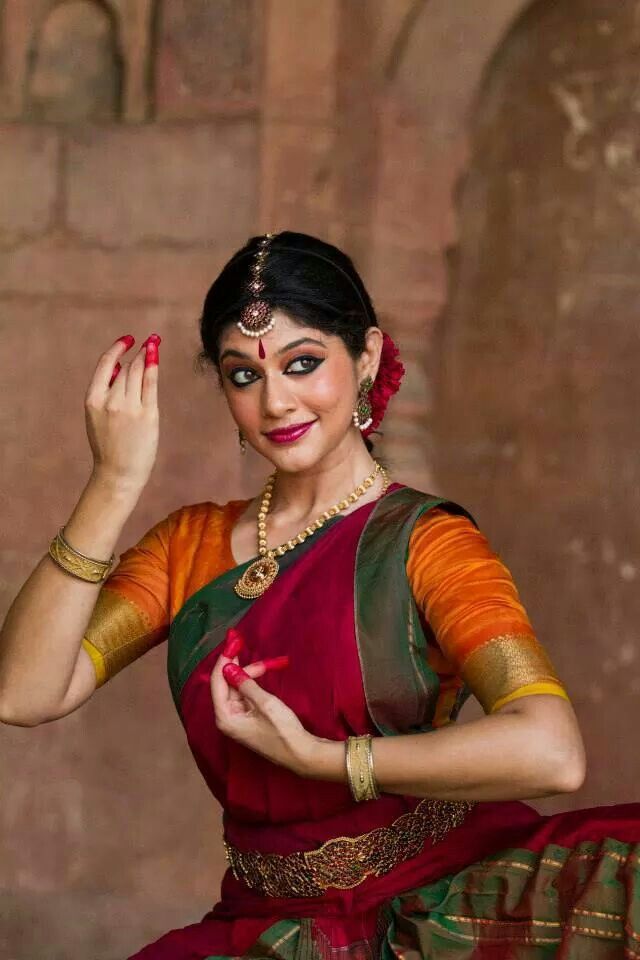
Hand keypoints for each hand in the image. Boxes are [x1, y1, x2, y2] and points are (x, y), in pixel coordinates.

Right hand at [85, 334, 159, 491]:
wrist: (118, 472)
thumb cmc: (109, 444)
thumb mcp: (97, 416)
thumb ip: (106, 392)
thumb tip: (121, 366)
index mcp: (93, 400)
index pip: (106, 364)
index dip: (117, 348)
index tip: (128, 339)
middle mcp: (111, 401)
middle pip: (127, 368)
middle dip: (138, 355)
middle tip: (149, 344)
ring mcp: (130, 407)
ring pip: (139, 373)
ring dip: (146, 358)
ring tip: (152, 348)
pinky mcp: (148, 415)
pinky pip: (151, 383)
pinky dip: (153, 366)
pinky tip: (155, 354)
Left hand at [210, 627, 318, 775]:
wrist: (302, 754)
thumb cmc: (283, 731)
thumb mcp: (265, 703)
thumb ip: (244, 683)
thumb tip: (228, 667)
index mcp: (225, 717)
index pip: (217, 681)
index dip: (225, 659)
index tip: (234, 640)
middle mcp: (227, 718)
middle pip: (226, 684)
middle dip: (238, 665)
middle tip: (246, 645)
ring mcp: (237, 719)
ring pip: (236, 688)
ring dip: (248, 673)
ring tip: (266, 663)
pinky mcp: (248, 719)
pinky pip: (244, 696)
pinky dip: (251, 683)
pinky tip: (258, 672)